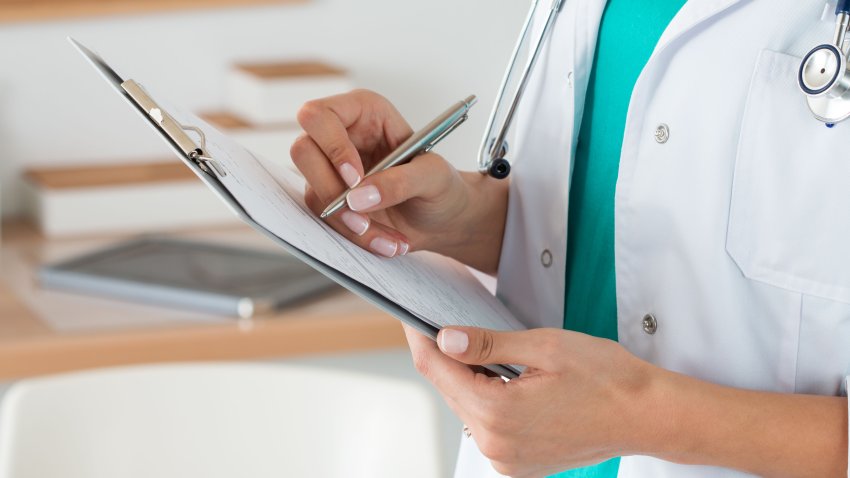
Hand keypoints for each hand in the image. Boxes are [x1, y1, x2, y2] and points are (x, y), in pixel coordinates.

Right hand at [291, 89, 475, 258]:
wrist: (443, 220)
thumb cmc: (442, 187)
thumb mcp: (434, 177)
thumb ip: (401, 181)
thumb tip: (359, 196)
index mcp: (364, 112)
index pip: (321, 115)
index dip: (332, 146)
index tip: (355, 178)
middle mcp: (341, 136)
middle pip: (302, 151)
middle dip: (331, 190)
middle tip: (363, 215)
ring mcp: (331, 169)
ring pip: (313, 192)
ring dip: (348, 222)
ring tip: (389, 239)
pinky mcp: (330, 199)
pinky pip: (325, 219)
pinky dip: (354, 237)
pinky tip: (384, 243)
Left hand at [402, 325, 653, 477]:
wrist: (647, 414)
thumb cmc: (606, 378)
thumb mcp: (544, 346)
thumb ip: (488, 344)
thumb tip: (445, 339)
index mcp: (498, 413)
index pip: (437, 371)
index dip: (421, 339)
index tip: (411, 316)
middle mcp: (496, 444)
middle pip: (449, 390)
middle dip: (444, 357)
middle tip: (447, 323)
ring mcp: (506, 458)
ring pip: (465, 407)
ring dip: (467, 379)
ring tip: (482, 350)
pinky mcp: (517, 462)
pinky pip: (486, 425)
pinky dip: (485, 399)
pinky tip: (501, 379)